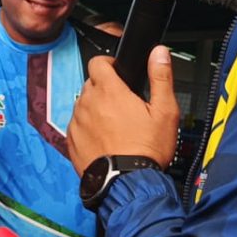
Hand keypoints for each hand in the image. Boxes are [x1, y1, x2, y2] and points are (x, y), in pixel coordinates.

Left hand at [66, 45, 179, 176]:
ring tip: (116, 126)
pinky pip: (77, 126)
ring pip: (84, 105)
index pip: (97, 62)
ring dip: (96, 109)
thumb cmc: (146, 150)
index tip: (117, 72)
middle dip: (105, 89)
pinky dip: (88, 128)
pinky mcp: (71, 141)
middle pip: (92, 84)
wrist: (127, 183)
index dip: (108, 64)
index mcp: (109, 91)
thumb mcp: (165, 111)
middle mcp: (88, 103)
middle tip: (124, 105)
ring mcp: (77, 122)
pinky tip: (105, 140)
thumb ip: (161, 77)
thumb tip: (159, 53)